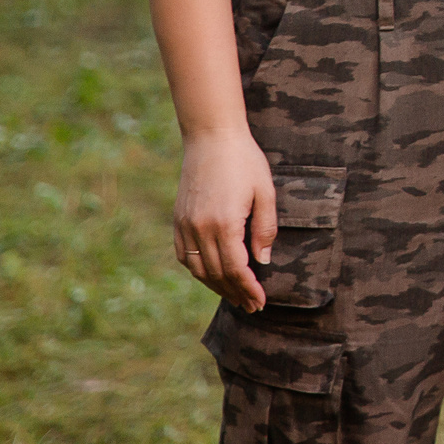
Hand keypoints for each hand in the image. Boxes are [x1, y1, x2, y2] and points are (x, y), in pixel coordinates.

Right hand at [173, 128, 274, 311]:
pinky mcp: (178, 219)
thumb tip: (263, 261)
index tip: (260, 301)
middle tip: (251, 306)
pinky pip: (185, 255)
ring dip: (216, 287)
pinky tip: (211, 276)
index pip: (236, 269)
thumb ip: (265, 228)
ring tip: (234, 296)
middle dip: (235, 293)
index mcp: (225, 223)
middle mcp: (201, 228)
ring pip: (199, 269)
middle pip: (217, 274)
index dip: (248, 288)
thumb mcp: (265, 191)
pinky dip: (198, 271)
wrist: (211, 137)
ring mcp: (186, 225)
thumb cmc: (244, 160)